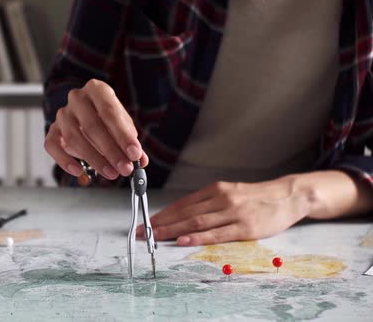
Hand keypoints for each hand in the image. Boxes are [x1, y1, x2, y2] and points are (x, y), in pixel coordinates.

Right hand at [44, 79, 147, 179]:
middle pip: (91, 125)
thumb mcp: (123, 127)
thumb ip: (131, 143)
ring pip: (74, 137)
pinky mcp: (53, 130)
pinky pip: (53, 146)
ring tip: (110, 173)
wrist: (85, 116)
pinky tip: (79, 171)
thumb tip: (140, 160)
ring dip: (94, 159)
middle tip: (124, 168)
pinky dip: (65, 161)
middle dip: (111, 151)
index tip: (134, 153)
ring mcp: (62, 114)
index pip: (110, 111)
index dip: (123, 135)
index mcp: (97, 90)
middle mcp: (77, 98)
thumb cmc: (106, 120)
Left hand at [137, 171, 372, 245]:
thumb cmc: (255, 197)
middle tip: (143, 231)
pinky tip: (183, 241)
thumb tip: (182, 214)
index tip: (148, 222)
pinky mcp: (245, 227)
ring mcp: (233, 213)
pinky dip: (197, 237)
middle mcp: (221, 199)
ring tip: (155, 237)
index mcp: (215, 190)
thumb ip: (208, 202)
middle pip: (185, 213)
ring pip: (196, 222)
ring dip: (173, 230)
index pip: (183, 203)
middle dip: (161, 223)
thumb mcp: (229, 192)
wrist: (287, 196)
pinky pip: (216, 234)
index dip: (163, 213)